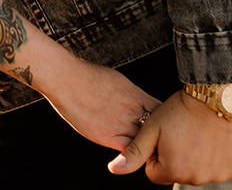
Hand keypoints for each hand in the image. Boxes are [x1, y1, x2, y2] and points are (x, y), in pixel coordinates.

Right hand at [40, 57, 160, 153]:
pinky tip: (132, 154)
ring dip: (147, 146)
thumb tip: (138, 101)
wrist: (67, 79)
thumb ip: (131, 94)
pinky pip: (129, 151)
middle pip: (157, 129)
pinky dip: (133, 154)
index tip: (163, 124)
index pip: (162, 112)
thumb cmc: (88, 76)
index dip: (164, 120)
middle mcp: (133, 111)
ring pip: (145, 142)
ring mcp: (121, 124)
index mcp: (137, 96)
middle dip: (160, 136)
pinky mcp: (108, 137)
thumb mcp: (118, 80)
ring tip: (145, 149)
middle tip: (159, 141)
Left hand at [107, 89, 231, 184]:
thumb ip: (134, 152)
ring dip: (200, 156)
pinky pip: (224, 167)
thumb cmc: (181, 109)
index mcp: (174, 171)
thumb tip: (114, 169)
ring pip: (202, 169)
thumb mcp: (152, 127)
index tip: (164, 135)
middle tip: (184, 131)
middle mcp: (198, 179)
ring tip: (200, 131)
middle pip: (181, 172)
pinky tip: (216, 136)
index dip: (157, 153)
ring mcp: (220, 175)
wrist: (219, 94)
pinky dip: (220, 155)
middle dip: (178, 156)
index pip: (156, 172)